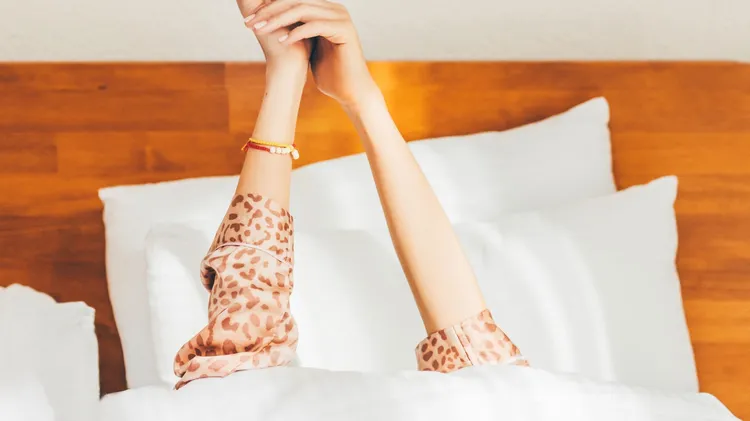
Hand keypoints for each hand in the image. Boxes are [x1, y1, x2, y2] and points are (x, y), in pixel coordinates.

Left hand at [246, 0, 379, 107]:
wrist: (351, 91)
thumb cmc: (330, 73)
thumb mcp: (309, 48)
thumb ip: (298, 32)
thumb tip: (275, 26)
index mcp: (326, 10)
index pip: (293, 0)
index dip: (269, 7)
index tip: (250, 20)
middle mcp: (335, 9)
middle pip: (295, 1)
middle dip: (269, 11)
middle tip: (249, 23)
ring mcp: (341, 18)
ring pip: (303, 10)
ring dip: (278, 20)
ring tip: (261, 31)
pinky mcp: (344, 31)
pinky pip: (315, 26)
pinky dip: (296, 33)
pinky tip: (282, 42)